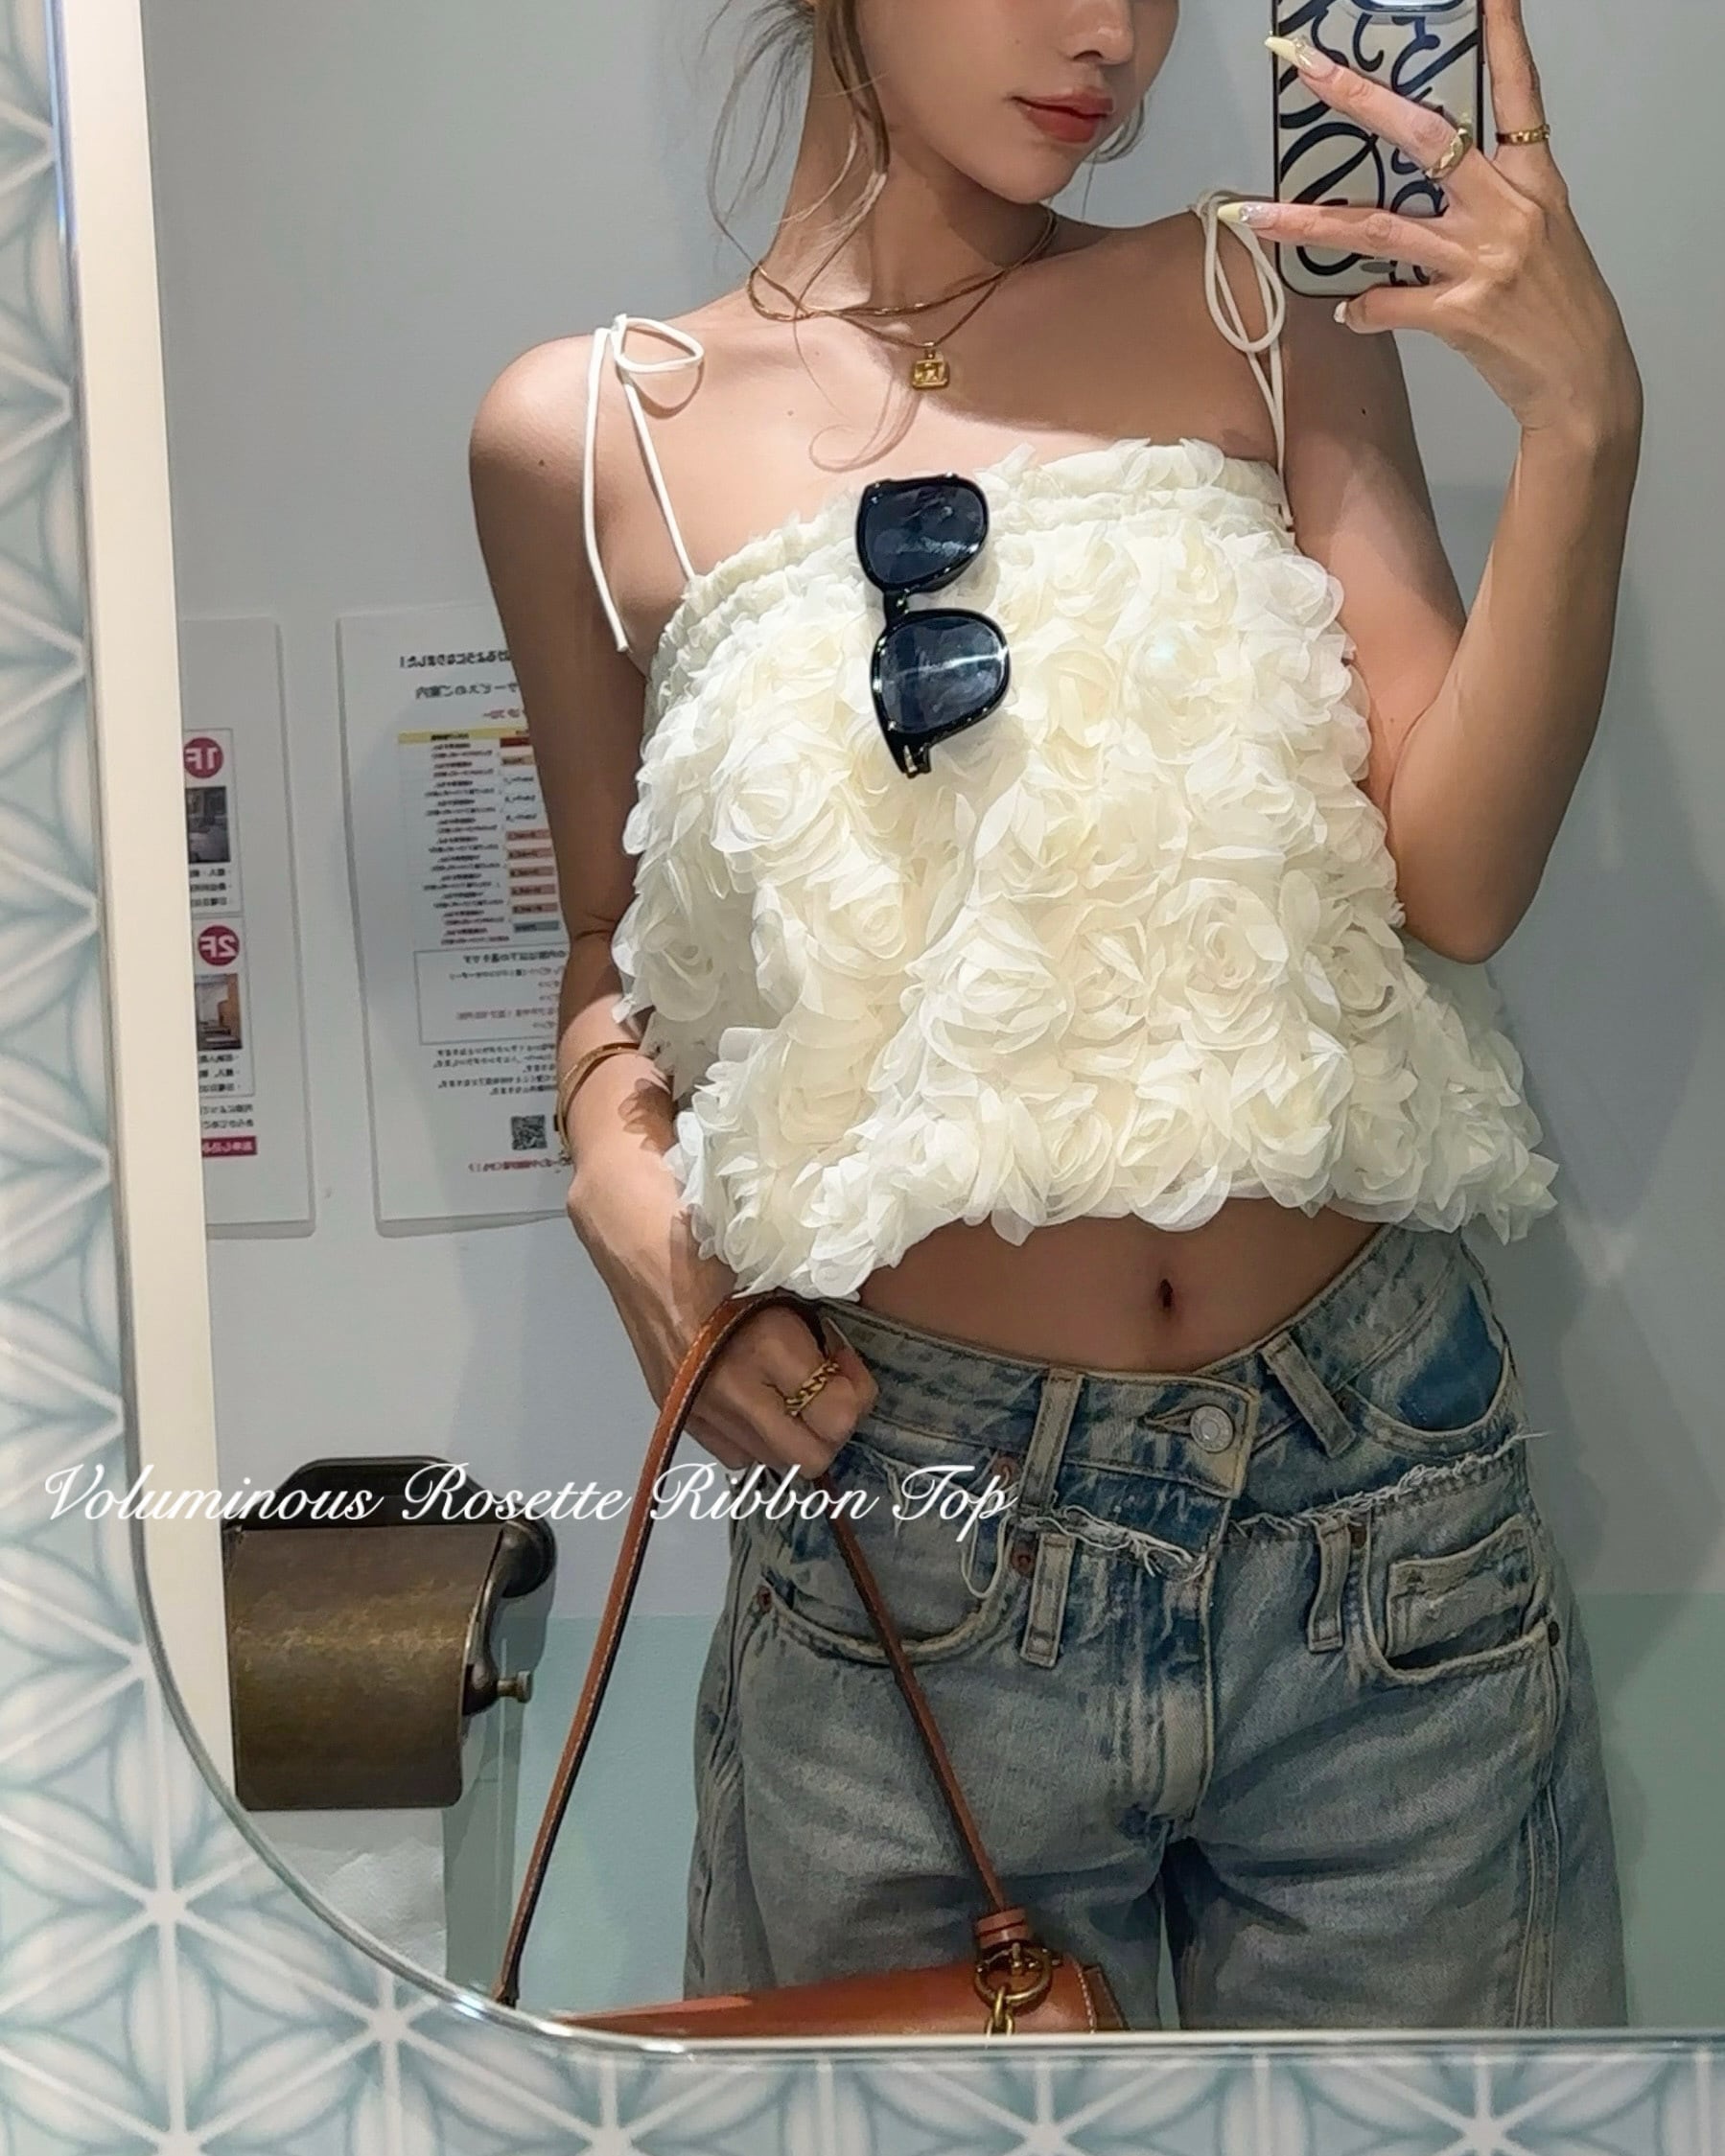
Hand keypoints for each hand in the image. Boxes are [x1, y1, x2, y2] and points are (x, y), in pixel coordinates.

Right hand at [569, 1154, 878, 1480]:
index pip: (840, 1412)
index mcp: (768, 1347)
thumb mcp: (785, 1277)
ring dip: (791, 1432)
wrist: (640, 1243)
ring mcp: (700, 1409)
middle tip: (826, 1384)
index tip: (842, 1357)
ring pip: (772, 1461)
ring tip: (787, 1390)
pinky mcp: (677, 1415)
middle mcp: (734, 1392)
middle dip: (830, 1423)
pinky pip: (733, 1453)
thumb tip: (845, 1367)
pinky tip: (752, 1398)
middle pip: (811, 1457)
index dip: (855, 1388)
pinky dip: (752, 1435)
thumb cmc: (720, 1242)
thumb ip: (819, 1328)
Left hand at [1230, 0, 1641, 445]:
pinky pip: (1387, 305)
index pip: (1518, 93)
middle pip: (1423, 137)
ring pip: (1378, 227)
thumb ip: (1487, 208)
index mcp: (1532, 182)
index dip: (1504, 38)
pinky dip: (1361, 309)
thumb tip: (1422, 207)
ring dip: (1307, 223)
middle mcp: (1506, 210)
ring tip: (1251, 215)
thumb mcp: (1543, 237)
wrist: (1584, 379)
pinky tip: (1346, 312)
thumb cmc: (1561, 308)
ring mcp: (1482, 260)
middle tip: (1306, 67)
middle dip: (1358, 98)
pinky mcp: (1460, 313)